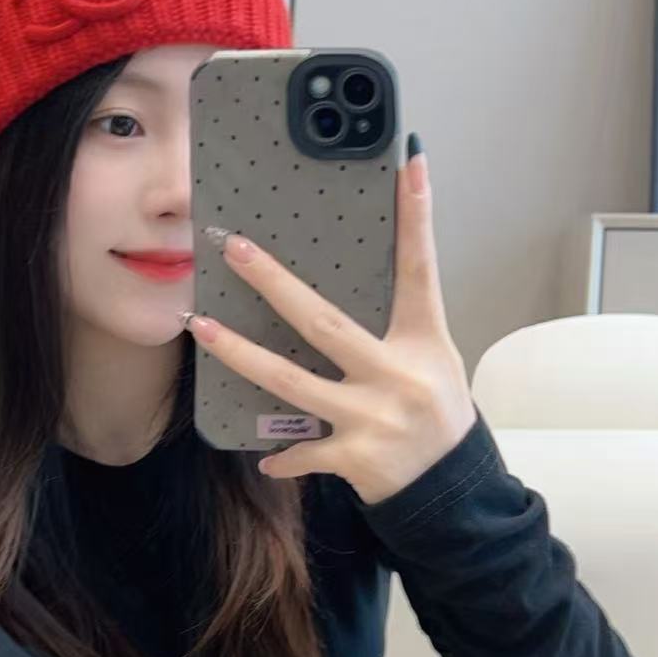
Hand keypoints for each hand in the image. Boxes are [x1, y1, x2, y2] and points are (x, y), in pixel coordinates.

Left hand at [181, 139, 477, 507]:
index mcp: (423, 342)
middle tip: (236, 249)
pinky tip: (265, 458)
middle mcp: (398, 376)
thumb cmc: (439, 412)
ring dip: (241, 355)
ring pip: (291, 382)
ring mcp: (374, 418)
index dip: (417, 218)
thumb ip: (397, 324)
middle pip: (324, 322)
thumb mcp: (433, 360)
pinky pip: (305, 452)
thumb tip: (358, 271)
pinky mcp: (355, 458)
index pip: (420, 271)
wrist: (454, 492)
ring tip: (202, 327)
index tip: (411, 164)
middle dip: (274, 284)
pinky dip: (285, 456)